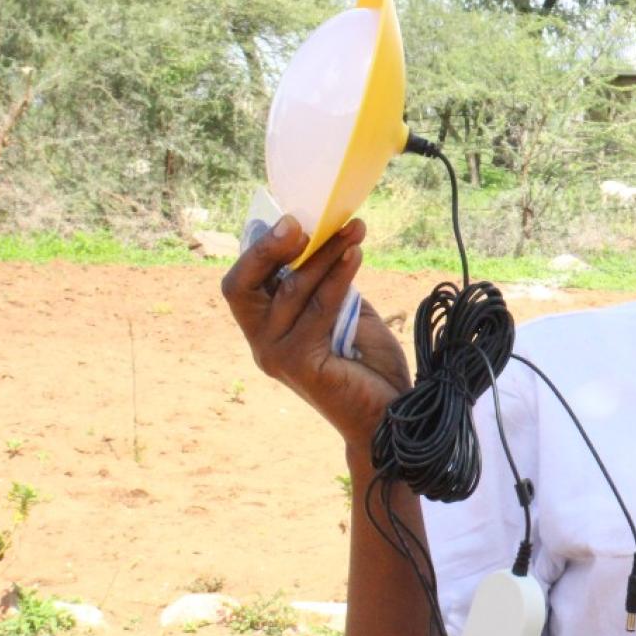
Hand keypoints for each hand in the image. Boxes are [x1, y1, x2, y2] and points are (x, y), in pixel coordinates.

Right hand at [220, 216, 410, 447]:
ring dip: (324, 254)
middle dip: (268, 248)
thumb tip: (326, 240)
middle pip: (241, 286)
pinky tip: (355, 255)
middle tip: (305, 221)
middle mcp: (261, 344)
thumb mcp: (344, 315)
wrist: (393, 416)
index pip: (242, 284)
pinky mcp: (298, 363)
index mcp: (266, 330)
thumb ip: (326, 286)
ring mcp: (275, 356)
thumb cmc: (370, 366)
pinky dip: (339, 277)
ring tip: (354, 230)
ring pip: (291, 290)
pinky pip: (317, 308)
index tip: (294, 219)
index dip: (260, 250)